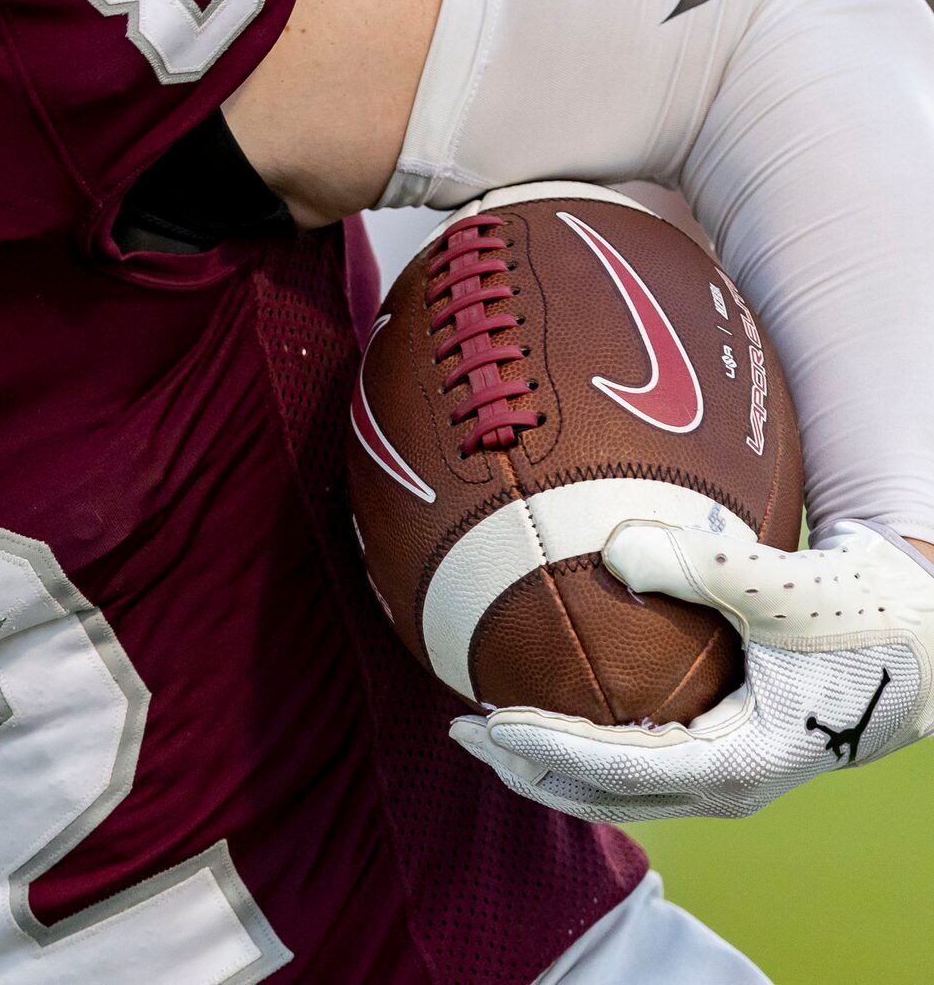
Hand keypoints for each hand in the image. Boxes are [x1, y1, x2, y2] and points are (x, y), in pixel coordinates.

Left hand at [450, 519, 933, 820]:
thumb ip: (705, 568)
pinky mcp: (730, 752)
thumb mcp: (790, 585)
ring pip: (621, 789)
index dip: (549, 749)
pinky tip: (549, 713)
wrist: (931, 636)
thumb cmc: (867, 610)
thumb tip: (614, 549)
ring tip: (484, 731)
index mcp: (744, 761)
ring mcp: (730, 774)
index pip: (622, 767)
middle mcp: (731, 782)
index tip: (485, 722)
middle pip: (607, 795)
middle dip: (528, 770)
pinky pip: (643, 763)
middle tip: (458, 732)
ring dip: (551, 766)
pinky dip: (587, 748)